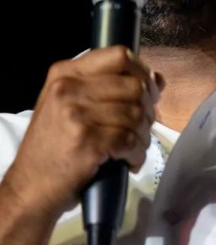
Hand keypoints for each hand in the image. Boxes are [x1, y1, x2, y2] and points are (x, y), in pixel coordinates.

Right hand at [2, 46, 160, 215]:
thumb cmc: (54, 148)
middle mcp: (69, 88)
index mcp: (65, 73)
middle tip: (142, 128)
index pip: (119, 56)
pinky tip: (129, 161)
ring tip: (134, 147)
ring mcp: (76, 114)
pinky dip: (137, 153)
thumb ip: (112, 88)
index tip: (149, 92)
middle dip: (148, 109)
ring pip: (136, 114)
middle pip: (134, 86)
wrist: (29, 189)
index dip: (142, 72)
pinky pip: (131, 140)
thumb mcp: (73, 107)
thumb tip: (158, 79)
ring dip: (143, 135)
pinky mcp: (87, 141)